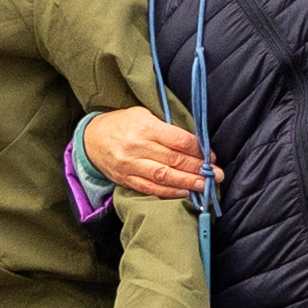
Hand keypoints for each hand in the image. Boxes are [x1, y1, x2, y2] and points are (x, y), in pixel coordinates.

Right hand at [79, 108, 207, 203]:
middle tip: (216, 174)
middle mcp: (136, 147)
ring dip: (188, 183)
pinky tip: (184, 193)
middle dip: (198, 168)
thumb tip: (195, 144)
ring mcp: (129, 165)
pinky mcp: (126, 180)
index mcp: (143, 126)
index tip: (211, 155)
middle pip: (173, 160)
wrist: (91, 139)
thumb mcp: (143, 114)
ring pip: (164, 177)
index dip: (197, 149)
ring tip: (205, 186)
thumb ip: (166, 128)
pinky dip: (170, 192)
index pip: (178, 140)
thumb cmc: (122, 123)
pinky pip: (151, 188)